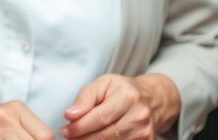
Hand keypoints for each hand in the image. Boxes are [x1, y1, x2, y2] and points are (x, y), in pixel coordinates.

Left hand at [60, 74, 179, 139]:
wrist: (151, 99)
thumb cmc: (123, 90)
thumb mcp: (102, 84)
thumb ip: (85, 98)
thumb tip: (70, 115)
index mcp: (127, 96)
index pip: (99, 118)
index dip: (79, 127)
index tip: (66, 130)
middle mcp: (138, 114)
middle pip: (104, 135)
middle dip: (83, 138)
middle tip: (70, 136)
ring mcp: (144, 131)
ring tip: (81, 138)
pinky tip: (95, 139)